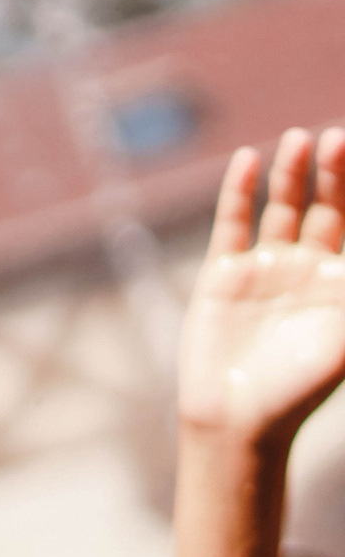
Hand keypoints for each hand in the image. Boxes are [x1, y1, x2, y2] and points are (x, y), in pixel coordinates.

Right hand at [179, 127, 344, 446]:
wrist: (239, 418)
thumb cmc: (303, 385)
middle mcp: (310, 267)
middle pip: (327, 206)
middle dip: (335, 173)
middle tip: (338, 139)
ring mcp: (266, 267)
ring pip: (283, 207)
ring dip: (292, 172)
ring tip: (300, 139)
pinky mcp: (224, 273)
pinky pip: (233, 223)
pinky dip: (239, 191)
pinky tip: (248, 161)